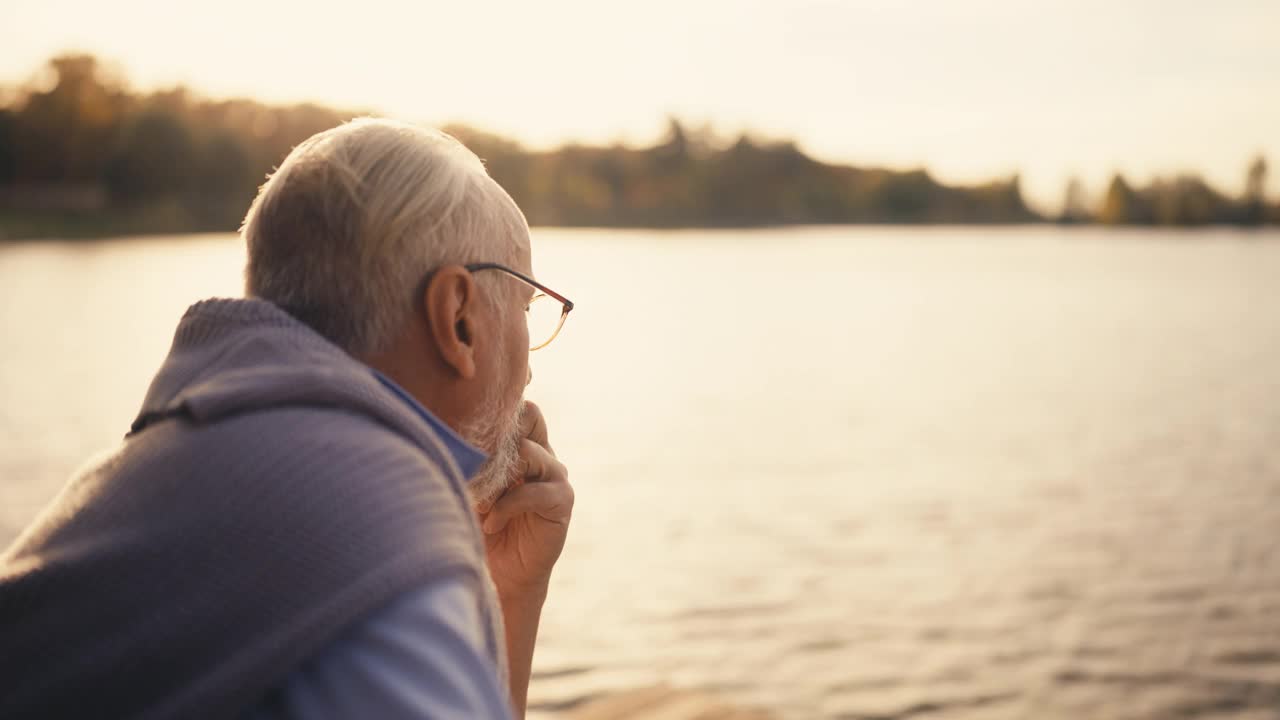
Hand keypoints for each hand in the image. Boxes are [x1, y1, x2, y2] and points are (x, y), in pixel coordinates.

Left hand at [476, 402, 572, 597]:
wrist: (501, 572)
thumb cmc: (477, 525)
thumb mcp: (469, 485)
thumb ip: (469, 458)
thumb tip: (443, 430)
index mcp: (521, 444)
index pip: (518, 407)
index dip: (499, 411)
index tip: (468, 431)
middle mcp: (541, 453)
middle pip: (532, 415)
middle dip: (501, 436)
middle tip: (476, 464)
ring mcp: (555, 475)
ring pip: (530, 452)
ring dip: (498, 477)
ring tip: (480, 502)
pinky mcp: (562, 501)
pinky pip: (536, 491)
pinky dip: (507, 506)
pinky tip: (492, 524)